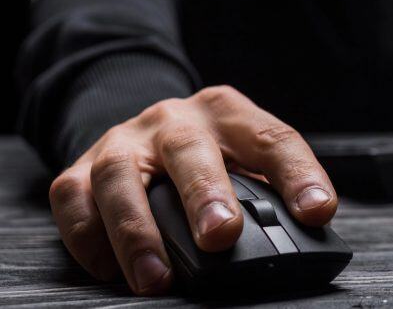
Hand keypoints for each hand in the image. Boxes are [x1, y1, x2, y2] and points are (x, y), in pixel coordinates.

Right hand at [48, 86, 336, 294]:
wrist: (147, 132)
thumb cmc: (211, 158)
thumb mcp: (246, 162)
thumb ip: (266, 196)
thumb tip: (299, 247)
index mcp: (231, 115)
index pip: (273, 139)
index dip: (299, 175)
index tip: (317, 211)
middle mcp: (176, 120)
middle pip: (189, 149)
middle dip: (204, 193)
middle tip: (220, 237)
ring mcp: (125, 141)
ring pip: (120, 175)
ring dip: (137, 231)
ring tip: (157, 278)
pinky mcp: (81, 168)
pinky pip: (75, 199)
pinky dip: (90, 238)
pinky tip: (111, 269)